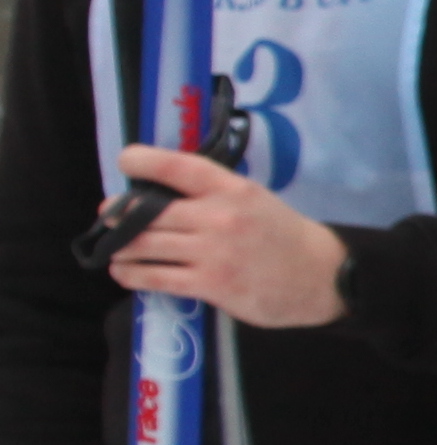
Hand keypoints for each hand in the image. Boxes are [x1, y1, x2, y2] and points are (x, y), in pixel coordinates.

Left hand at [102, 146, 346, 329]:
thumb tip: (156, 194)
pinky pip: (156, 278)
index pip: (178, 166)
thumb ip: (211, 194)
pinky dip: (131, 275)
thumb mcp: (252, 200)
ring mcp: (213, 252)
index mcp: (232, 189)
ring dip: (120, 249)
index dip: (143, 160)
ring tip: (115, 251)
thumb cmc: (280, 235)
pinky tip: (125, 273)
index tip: (126, 161)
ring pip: (144, 246)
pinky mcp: (211, 284)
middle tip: (108, 218)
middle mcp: (219, 217)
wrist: (321, 276)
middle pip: (147, 213)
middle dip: (117, 215)